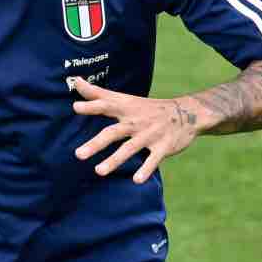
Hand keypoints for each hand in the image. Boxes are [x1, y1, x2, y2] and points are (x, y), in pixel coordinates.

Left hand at [70, 76, 202, 183]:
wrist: (186, 113)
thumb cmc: (146, 107)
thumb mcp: (124, 99)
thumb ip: (98, 93)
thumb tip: (76, 82)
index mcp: (125, 109)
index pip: (106, 105)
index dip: (92, 106)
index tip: (75, 107)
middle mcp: (135, 121)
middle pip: (113, 132)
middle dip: (96, 143)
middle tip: (78, 155)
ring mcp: (150, 134)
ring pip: (130, 148)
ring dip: (115, 160)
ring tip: (98, 171)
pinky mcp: (163, 146)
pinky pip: (153, 159)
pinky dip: (146, 169)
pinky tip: (136, 180)